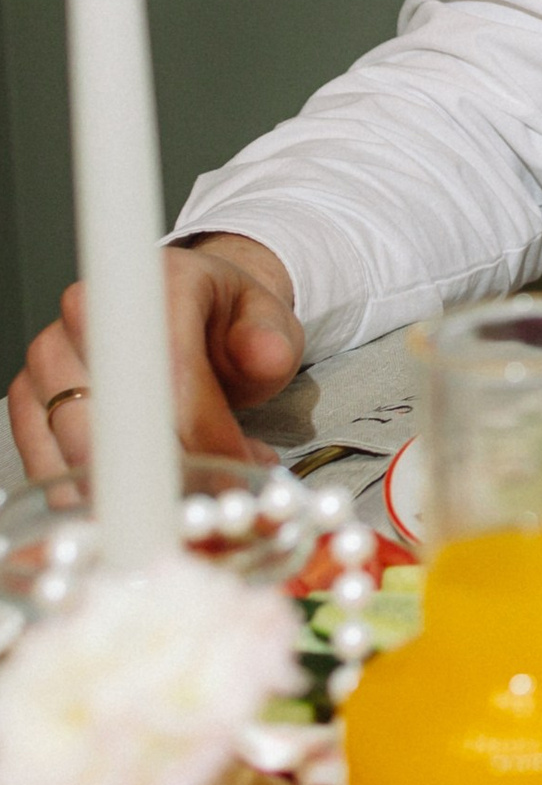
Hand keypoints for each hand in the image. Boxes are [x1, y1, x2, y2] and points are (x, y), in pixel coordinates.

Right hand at [11, 235, 304, 479]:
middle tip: (215, 493)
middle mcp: (88, 313)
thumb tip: (263, 355)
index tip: (233, 467)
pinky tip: (142, 500)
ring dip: (133, 490)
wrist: (190, 315)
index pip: (170, 369)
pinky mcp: (28, 400)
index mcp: (155, 284)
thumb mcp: (268, 323)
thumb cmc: (226, 323)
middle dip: (170, 470)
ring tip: (192, 494)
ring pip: (74, 449)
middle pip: (114, 416)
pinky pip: (47, 465)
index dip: (203, 430)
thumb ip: (270, 341)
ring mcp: (49, 358)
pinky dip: (95, 495)